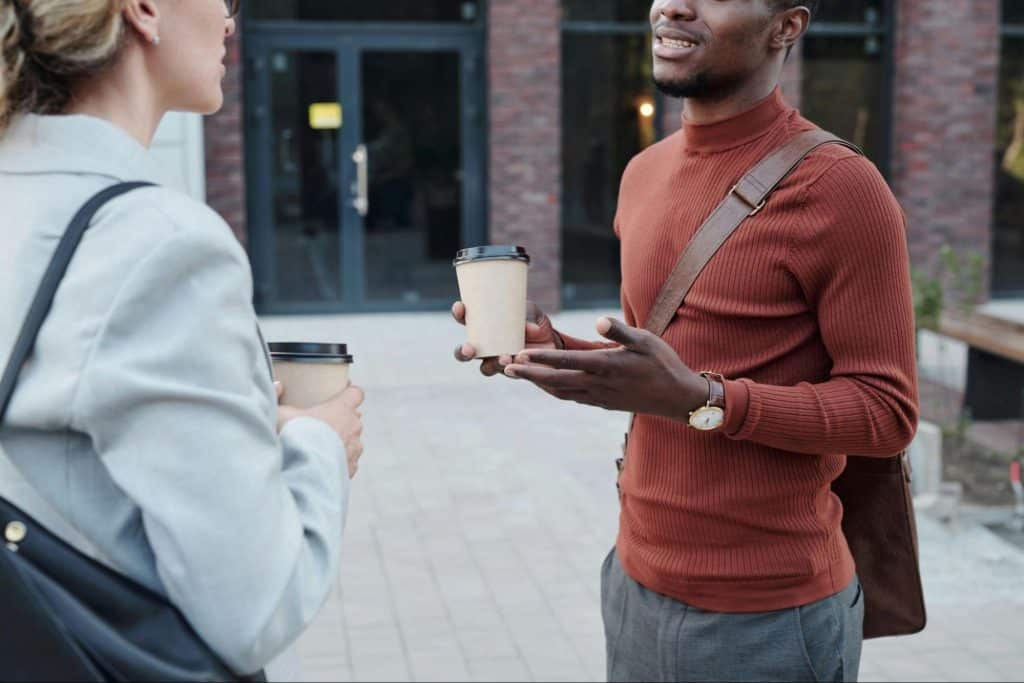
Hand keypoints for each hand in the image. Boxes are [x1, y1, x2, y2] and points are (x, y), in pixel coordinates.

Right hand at [277, 381, 364, 477]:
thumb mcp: (281, 413)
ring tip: (322, 446)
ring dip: (342, 441)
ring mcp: (355, 448)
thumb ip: (277, 397)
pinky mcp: (352, 467)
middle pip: (354, 418)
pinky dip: (340, 461)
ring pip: (353, 440)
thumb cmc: (295, 438)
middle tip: (324, 422)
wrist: (304, 470)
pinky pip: (349, 460)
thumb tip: (277, 385)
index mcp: (342, 408)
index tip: (341, 394)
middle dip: (342, 419)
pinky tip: (324, 463)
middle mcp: (354, 427)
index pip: (356, 393)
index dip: (349, 393)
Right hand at [452, 300, 562, 376]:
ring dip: (493, 363)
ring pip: (485, 368)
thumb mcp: (534, 313)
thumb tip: (528, 328)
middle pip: (463, 353)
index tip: (461, 308)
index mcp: (485, 327)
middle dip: (463, 351)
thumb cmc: (536, 325)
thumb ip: (530, 313)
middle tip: (470, 349)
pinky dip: (514, 367)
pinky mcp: (513, 372)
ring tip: (505, 357)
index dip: (459, 313)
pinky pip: (509, 373)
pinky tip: (522, 360)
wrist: (553, 346)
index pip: (465, 319)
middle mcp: (485, 347)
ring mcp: (497, 361)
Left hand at [502, 317, 708, 421]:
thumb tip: (598, 321)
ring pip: (560, 391)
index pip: (567, 361)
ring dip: (537, 383)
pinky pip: (571, 398)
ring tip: (517, 374)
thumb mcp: (646, 340)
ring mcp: (599, 397)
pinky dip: (554, 391)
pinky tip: (545, 385)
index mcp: (607, 366)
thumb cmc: (663, 363)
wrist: (677, 398)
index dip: (542, 358)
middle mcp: (599, 384)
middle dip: (529, 374)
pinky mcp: (602, 403)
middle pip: (555, 380)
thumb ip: (619, 330)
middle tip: (504, 367)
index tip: (520, 354)